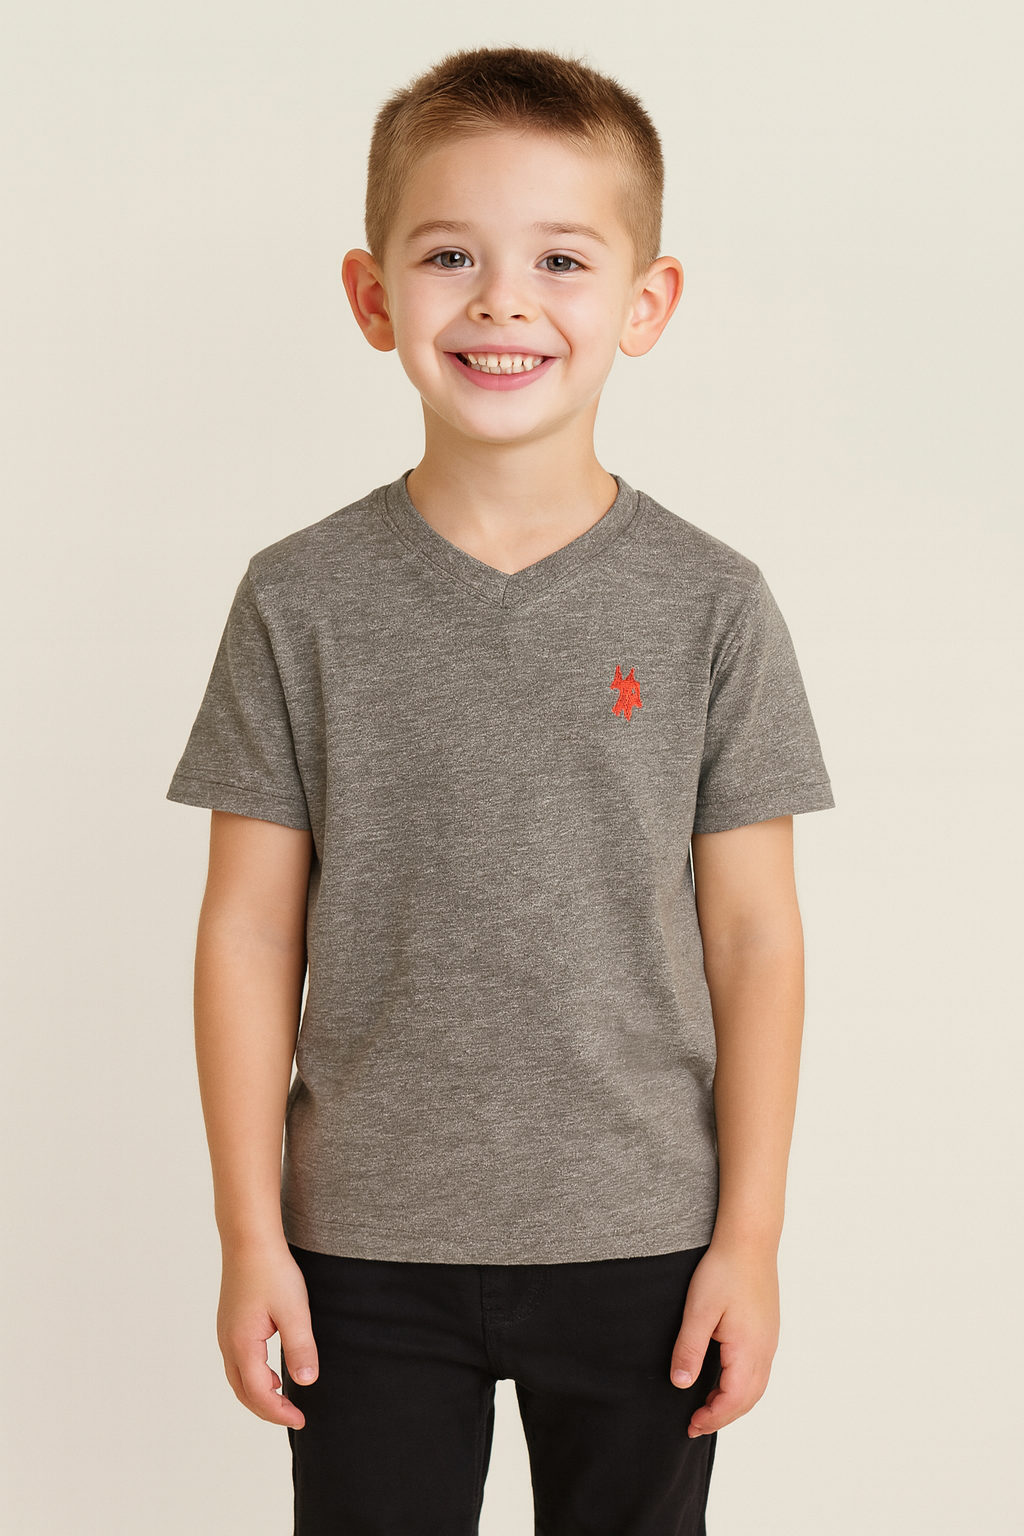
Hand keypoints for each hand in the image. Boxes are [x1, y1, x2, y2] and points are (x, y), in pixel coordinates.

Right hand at [216, 1242, 318, 1427]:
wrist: (249, 1240)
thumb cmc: (272, 1271)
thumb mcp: (294, 1311)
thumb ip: (300, 1348)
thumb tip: (306, 1383)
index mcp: (242, 1345)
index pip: (259, 1394)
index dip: (279, 1412)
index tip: (301, 1419)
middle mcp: (228, 1343)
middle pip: (243, 1392)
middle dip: (267, 1410)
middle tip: (294, 1416)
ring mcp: (225, 1333)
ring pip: (238, 1377)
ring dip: (259, 1394)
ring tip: (283, 1399)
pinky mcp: (230, 1323)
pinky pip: (238, 1362)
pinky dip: (253, 1377)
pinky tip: (271, 1371)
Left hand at [668, 1239, 779, 1437]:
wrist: (749, 1241)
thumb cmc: (723, 1270)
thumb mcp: (699, 1311)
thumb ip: (689, 1349)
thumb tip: (681, 1384)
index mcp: (748, 1349)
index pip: (733, 1400)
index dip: (712, 1417)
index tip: (691, 1424)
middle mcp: (765, 1350)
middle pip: (748, 1399)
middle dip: (723, 1416)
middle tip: (696, 1423)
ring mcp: (770, 1340)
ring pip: (756, 1387)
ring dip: (734, 1402)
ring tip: (708, 1406)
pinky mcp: (768, 1330)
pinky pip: (759, 1371)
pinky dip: (743, 1386)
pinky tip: (725, 1379)